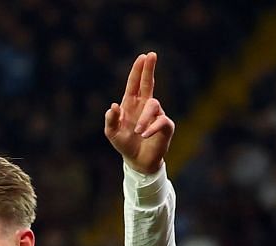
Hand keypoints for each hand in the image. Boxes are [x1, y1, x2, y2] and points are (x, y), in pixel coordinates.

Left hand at [105, 52, 174, 174]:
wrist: (137, 161)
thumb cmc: (125, 144)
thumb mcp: (112, 133)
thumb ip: (110, 120)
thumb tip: (113, 105)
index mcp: (131, 104)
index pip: (134, 83)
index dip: (138, 70)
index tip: (143, 56)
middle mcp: (145, 105)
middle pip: (148, 83)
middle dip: (149, 69)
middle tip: (151, 54)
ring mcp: (156, 114)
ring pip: (153, 105)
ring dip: (144, 118)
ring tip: (137, 132)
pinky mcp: (165, 125)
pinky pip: (161, 121)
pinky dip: (151, 127)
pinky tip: (144, 134)